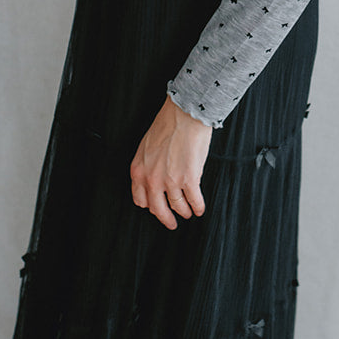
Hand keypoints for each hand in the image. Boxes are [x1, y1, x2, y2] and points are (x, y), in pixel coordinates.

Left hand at [130, 94, 212, 228]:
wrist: (184, 115)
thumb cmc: (167, 124)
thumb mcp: (146, 147)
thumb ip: (147, 166)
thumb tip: (155, 179)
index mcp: (138, 171)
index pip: (140, 199)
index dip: (149, 206)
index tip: (156, 208)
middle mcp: (152, 179)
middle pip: (157, 209)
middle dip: (166, 218)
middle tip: (171, 223)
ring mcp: (171, 181)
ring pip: (177, 206)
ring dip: (184, 212)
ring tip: (188, 213)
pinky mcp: (189, 180)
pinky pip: (194, 201)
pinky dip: (198, 207)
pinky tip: (199, 209)